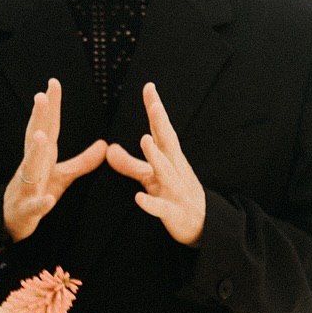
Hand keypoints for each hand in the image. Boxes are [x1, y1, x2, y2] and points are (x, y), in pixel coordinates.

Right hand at [3, 78, 108, 241]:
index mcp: (42, 156)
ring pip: (30, 167)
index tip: (53, 83)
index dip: (51, 106)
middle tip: (41, 97)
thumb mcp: (62, 175)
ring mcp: (27, 187)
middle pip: (35, 138)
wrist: (11, 221)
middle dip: (38, 118)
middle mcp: (32, 166)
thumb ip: (83, 161)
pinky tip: (48, 198)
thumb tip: (104, 145)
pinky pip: (35, 205)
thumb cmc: (36, 193)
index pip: (48, 127)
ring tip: (41, 136)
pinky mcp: (27, 209)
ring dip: (35, 152)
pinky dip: (41, 202)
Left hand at [103, 82, 205, 245]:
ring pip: (166, 172)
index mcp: (170, 158)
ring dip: (156, 156)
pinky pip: (161, 207)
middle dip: (161, 124)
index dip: (155, 109)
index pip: (161, 130)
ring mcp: (176, 190)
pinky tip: (138, 197)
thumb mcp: (150, 177)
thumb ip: (129, 164)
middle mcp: (175, 169)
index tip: (149, 87)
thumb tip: (107, 149)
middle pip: (168, 143)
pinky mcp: (173, 212)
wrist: (203, 225)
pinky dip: (150, 203)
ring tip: (145, 140)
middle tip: (154, 105)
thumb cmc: (175, 194)